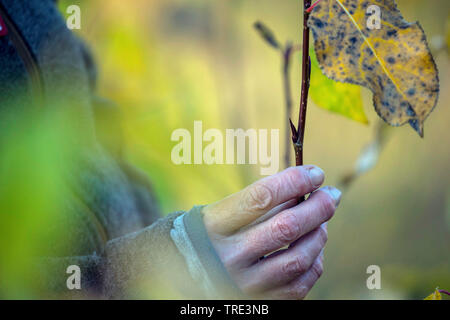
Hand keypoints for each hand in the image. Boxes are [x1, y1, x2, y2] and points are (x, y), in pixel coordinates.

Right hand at [203, 165, 340, 298]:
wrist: (187, 272)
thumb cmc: (212, 234)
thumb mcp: (223, 211)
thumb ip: (260, 201)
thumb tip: (307, 187)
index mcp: (214, 226)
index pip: (261, 197)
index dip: (294, 181)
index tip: (315, 173)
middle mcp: (227, 257)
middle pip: (286, 227)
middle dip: (319, 207)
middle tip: (331, 195)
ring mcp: (244, 283)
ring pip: (299, 258)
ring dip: (319, 234)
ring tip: (321, 222)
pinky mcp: (259, 301)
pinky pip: (300, 284)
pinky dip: (314, 262)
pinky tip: (313, 248)